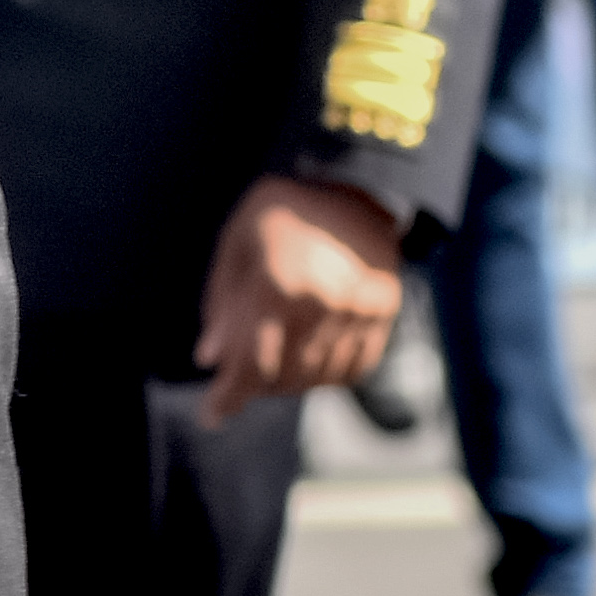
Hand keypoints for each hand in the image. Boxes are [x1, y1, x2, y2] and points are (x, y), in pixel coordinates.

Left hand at [193, 174, 404, 421]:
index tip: (211, 415)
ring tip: (274, 362)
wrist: (357, 179)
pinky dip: (328, 375)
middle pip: (282, 377)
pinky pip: (354, 369)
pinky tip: (310, 358)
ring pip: (318, 377)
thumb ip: (222, 300)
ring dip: (289, 381)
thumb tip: (210, 357)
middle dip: (255, 384)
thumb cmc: (285, 208)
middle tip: (240, 374)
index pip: (250, 365)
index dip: (228, 398)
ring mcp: (359, 312)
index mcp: (279, 284)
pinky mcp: (385, 313)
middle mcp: (323, 305)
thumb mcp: (238, 239)